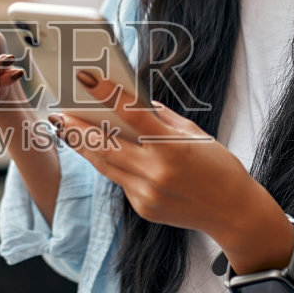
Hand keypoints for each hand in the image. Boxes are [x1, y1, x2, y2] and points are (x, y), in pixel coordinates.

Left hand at [48, 70, 264, 240]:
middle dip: (78, 127)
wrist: (234, 213)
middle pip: (106, 145)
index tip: (86, 78)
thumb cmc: (219, 167)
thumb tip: (134, 101)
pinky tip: (96, 151)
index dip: (106, 94)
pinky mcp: (143, 208)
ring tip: (66, 129)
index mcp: (172, 148)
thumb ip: (162, 118)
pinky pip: (120, 181)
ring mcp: (147, 193)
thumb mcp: (196, 134)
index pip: (132, 114)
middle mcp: (156, 172)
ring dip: (83, 146)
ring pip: (105, 165)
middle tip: (59, 111)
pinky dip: (109, 164)